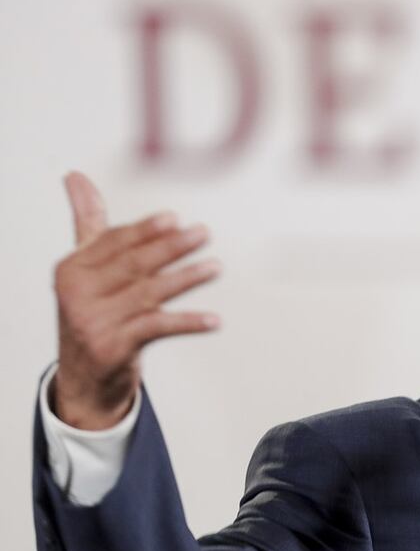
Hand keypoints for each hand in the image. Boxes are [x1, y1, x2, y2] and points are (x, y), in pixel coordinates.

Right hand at [52, 172, 220, 429]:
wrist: (85, 376)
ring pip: (149, 294)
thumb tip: (75, 175)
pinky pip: (158, 328)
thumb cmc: (94, 310)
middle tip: (204, 233)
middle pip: (134, 265)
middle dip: (171, 247)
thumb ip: (89, 223)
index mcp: (71, 269)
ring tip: (216, 267)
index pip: (114, 243)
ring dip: (187, 278)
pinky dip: (188, 322)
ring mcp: (94, 322)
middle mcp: (77, 294)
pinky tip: (215, 320)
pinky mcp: (114, 348)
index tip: (174, 219)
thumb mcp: (86, 268)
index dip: (145, 231)